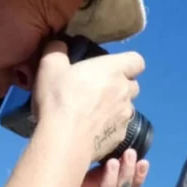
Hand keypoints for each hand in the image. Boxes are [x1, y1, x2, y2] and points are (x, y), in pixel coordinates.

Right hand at [32, 38, 145, 161]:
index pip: (137, 61)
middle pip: (132, 86)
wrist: (65, 140)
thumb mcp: (50, 66)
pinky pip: (119, 128)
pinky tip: (92, 131)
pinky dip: (110, 128)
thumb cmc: (60, 99)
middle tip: (98, 91)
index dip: (127, 64)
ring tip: (93, 113)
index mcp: (113, 70)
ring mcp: (125, 116)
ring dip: (115, 108)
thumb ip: (57, 50)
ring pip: (127, 108)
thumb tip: (60, 45)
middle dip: (120, 87)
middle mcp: (125, 92)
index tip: (111, 68)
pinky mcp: (120, 137)